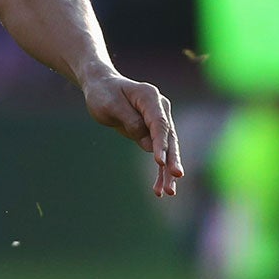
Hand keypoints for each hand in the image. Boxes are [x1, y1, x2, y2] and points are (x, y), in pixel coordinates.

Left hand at [81, 71, 182, 196]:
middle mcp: (160, 109)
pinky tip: (159, 190)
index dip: (161, 143)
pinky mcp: (153, 133)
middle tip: (176, 176)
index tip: (160, 162)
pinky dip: (159, 171)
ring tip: (168, 192)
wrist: (102, 87)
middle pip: (169, 138)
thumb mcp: (110, 105)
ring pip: (168, 150)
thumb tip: (147, 143)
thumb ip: (129, 121)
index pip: (159, 123)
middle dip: (172, 159)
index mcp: (150, 97)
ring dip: (167, 171)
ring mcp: (160, 121)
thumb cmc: (104, 93)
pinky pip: (159, 154)